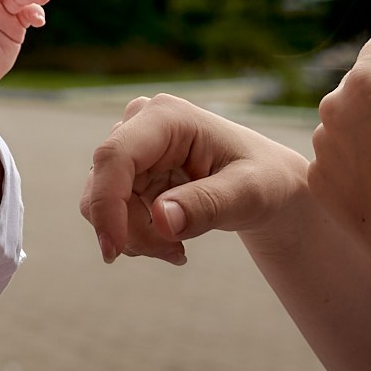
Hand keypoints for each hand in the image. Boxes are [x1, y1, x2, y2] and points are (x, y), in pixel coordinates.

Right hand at [82, 92, 310, 264]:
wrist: (269, 185)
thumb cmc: (266, 181)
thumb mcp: (249, 195)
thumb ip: (208, 204)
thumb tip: (162, 218)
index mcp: (166, 116)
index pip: (115, 156)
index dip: (106, 202)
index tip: (114, 249)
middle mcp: (140, 124)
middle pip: (105, 185)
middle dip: (131, 230)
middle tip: (176, 253)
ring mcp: (131, 147)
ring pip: (102, 203)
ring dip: (136, 237)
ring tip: (179, 249)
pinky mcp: (128, 171)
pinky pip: (111, 212)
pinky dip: (136, 236)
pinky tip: (172, 241)